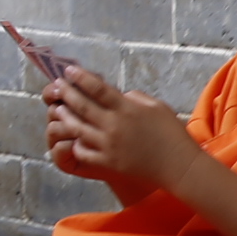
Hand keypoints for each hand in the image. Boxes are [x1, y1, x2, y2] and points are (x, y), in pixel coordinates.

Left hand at [45, 66, 192, 189]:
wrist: (179, 165)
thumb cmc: (171, 133)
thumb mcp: (157, 107)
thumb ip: (135, 98)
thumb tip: (119, 94)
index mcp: (127, 109)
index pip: (98, 88)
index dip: (81, 77)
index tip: (69, 70)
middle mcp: (114, 125)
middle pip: (82, 106)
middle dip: (67, 93)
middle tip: (57, 85)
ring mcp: (109, 145)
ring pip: (78, 129)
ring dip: (65, 117)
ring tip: (58, 108)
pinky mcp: (108, 162)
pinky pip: (84, 151)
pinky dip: (76, 143)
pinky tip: (72, 137)